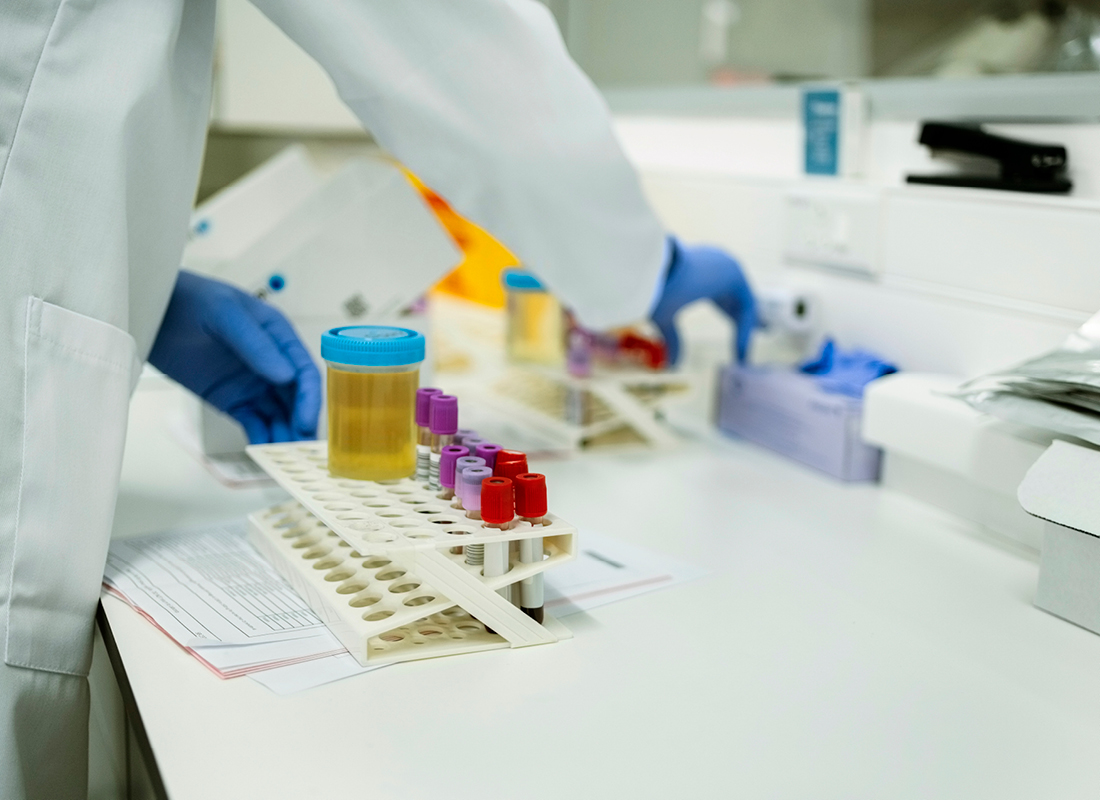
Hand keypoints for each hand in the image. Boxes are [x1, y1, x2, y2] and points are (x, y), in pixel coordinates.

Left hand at [149, 271, 320, 443]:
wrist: (147, 310)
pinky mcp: (231, 400)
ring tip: (285, 457)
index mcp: (278, 335)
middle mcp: (271, 361)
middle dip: (301, 424)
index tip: (303, 421)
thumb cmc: (187, 300)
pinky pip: (253, 423)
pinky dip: (261, 438)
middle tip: (301, 449)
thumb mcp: (224, 314)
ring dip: (284, 435)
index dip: (308, 398)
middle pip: (296, 398)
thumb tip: (285, 376)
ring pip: (278, 415)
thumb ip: (255, 344)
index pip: (304, 371)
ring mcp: (251, 383)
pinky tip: (263, 452)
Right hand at [650, 237, 755, 364]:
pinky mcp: (734, 273)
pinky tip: (739, 348)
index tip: (736, 330)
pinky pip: (746, 304)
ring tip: (746, 354)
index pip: (720, 293)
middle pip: (737, 296)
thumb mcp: (664, 316)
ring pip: (743, 302)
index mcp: (697, 270)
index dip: (729, 313)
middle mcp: (714, 264)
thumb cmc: (652, 288)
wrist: (652, 268)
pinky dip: (744, 328)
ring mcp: (726, 265)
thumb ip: (673, 338)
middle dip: (745, 319)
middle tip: (758, 336)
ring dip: (746, 328)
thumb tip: (672, 364)